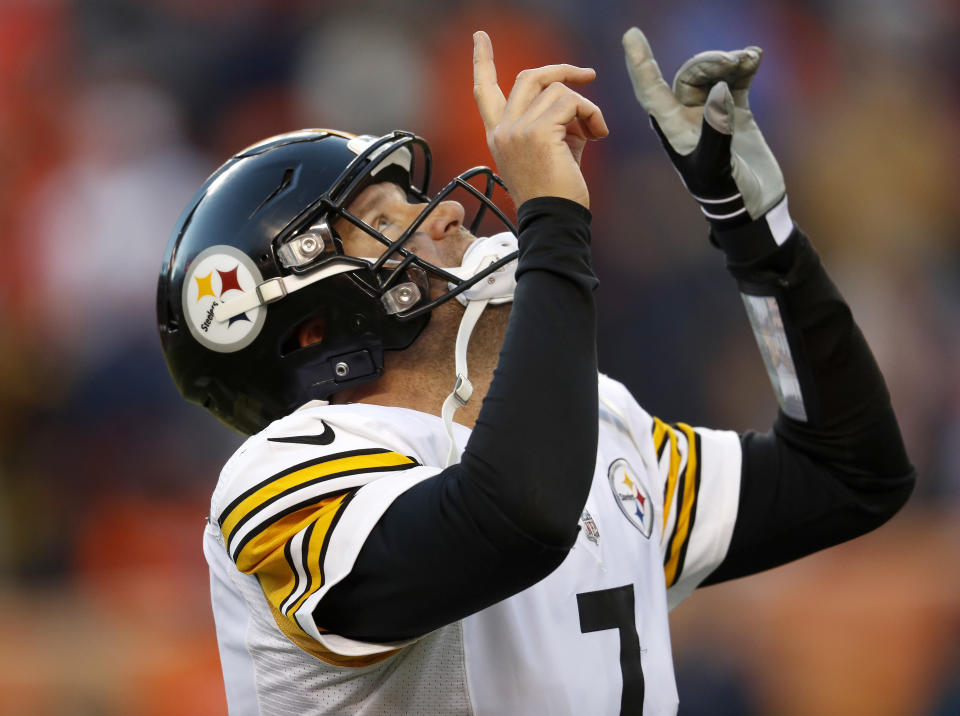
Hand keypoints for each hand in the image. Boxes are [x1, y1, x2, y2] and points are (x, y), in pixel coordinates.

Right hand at [473, 30, 608, 209]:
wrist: (554, 220)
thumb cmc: (556, 193)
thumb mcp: (551, 150)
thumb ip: (555, 121)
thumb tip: (575, 100)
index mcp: (499, 135)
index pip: (484, 90)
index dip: (483, 61)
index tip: (481, 37)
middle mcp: (503, 129)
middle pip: (530, 77)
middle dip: (562, 71)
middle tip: (588, 75)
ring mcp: (517, 129)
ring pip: (558, 90)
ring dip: (585, 107)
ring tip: (595, 132)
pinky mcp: (538, 131)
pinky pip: (572, 102)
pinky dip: (592, 114)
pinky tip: (598, 135)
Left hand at [622, 27, 784, 229]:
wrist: (753, 207)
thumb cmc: (726, 193)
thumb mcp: (716, 166)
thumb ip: (717, 130)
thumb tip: (718, 90)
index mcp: (672, 129)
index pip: (650, 91)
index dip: (640, 63)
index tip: (631, 35)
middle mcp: (687, 118)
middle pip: (689, 76)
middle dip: (709, 62)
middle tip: (734, 60)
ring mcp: (711, 113)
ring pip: (712, 74)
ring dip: (729, 62)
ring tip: (748, 59)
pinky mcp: (735, 112)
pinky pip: (734, 81)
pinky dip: (744, 67)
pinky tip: (755, 58)